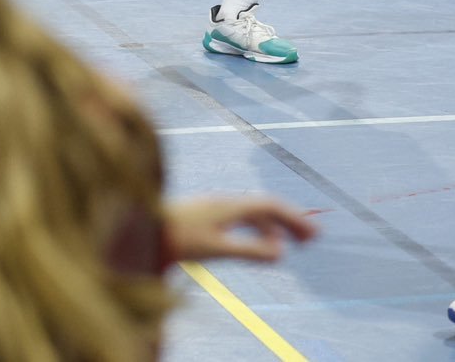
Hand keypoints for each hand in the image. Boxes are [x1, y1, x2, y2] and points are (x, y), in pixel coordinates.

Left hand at [163, 195, 316, 264]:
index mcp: (228, 205)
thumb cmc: (176, 239)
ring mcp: (214, 208)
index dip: (294, 219)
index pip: (270, 206)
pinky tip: (260, 243)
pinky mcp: (205, 216)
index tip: (314, 236)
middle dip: (290, 221)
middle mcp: (223, 202)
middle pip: (264, 207)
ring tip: (290, 244)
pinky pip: (240, 218)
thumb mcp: (216, 248)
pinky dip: (257, 229)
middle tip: (311, 239)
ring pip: (252, 212)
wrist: (140, 230)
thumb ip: (249, 251)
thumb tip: (281, 253)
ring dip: (274, 226)